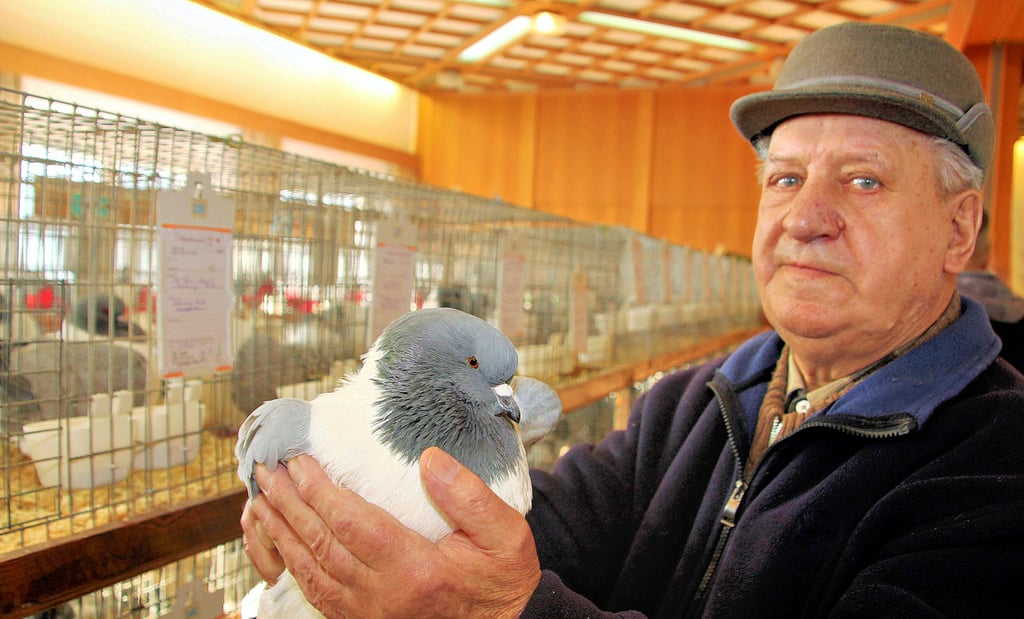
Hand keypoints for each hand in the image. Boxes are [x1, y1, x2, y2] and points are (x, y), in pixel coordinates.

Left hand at [248, 450, 540, 617]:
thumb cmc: (502, 580)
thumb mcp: (506, 535)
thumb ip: (471, 497)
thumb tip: (430, 460)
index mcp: (416, 570)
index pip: (352, 524)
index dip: (319, 490)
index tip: (299, 460)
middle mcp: (383, 597)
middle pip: (322, 544)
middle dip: (289, 504)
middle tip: (267, 470)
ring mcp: (369, 615)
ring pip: (311, 570)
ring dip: (282, 532)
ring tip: (263, 498)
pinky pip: (316, 593)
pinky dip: (293, 564)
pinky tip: (282, 541)